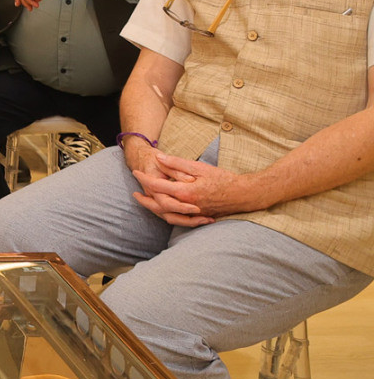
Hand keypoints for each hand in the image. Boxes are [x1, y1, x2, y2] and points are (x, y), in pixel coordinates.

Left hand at [131, 149, 259, 220]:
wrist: (244, 194)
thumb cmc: (223, 179)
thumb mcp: (200, 167)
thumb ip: (177, 163)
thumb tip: (158, 158)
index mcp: (186, 191)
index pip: (158, 186)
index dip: (145, 179)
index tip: (136, 173)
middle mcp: (188, 205)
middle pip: (159, 205)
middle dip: (145, 199)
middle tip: (134, 193)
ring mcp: (194, 213)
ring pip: (168, 215)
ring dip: (155, 209)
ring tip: (145, 201)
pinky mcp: (199, 217)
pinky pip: (179, 220)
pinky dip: (169, 216)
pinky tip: (164, 210)